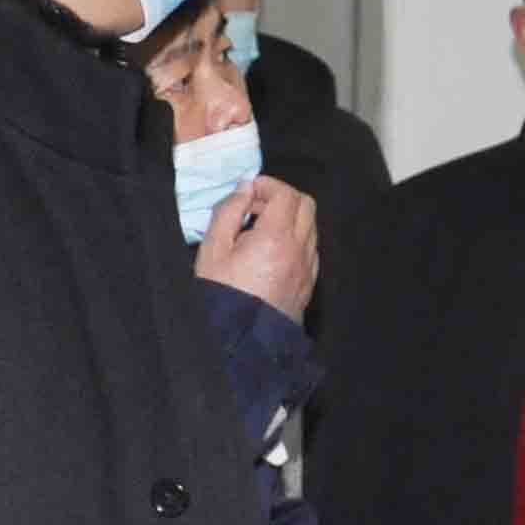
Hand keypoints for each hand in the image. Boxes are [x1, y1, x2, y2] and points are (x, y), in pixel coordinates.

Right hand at [193, 176, 318, 317]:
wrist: (237, 339)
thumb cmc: (220, 293)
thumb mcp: (213, 248)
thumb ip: (228, 212)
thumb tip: (245, 189)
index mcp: (276, 238)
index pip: (286, 194)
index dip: (267, 185)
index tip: (248, 191)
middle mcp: (299, 251)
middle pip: (306, 205)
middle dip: (282, 197)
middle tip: (255, 206)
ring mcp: (307, 268)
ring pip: (311, 227)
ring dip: (291, 218)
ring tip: (260, 229)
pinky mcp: (308, 283)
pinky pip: (311, 249)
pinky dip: (297, 239)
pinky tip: (272, 250)